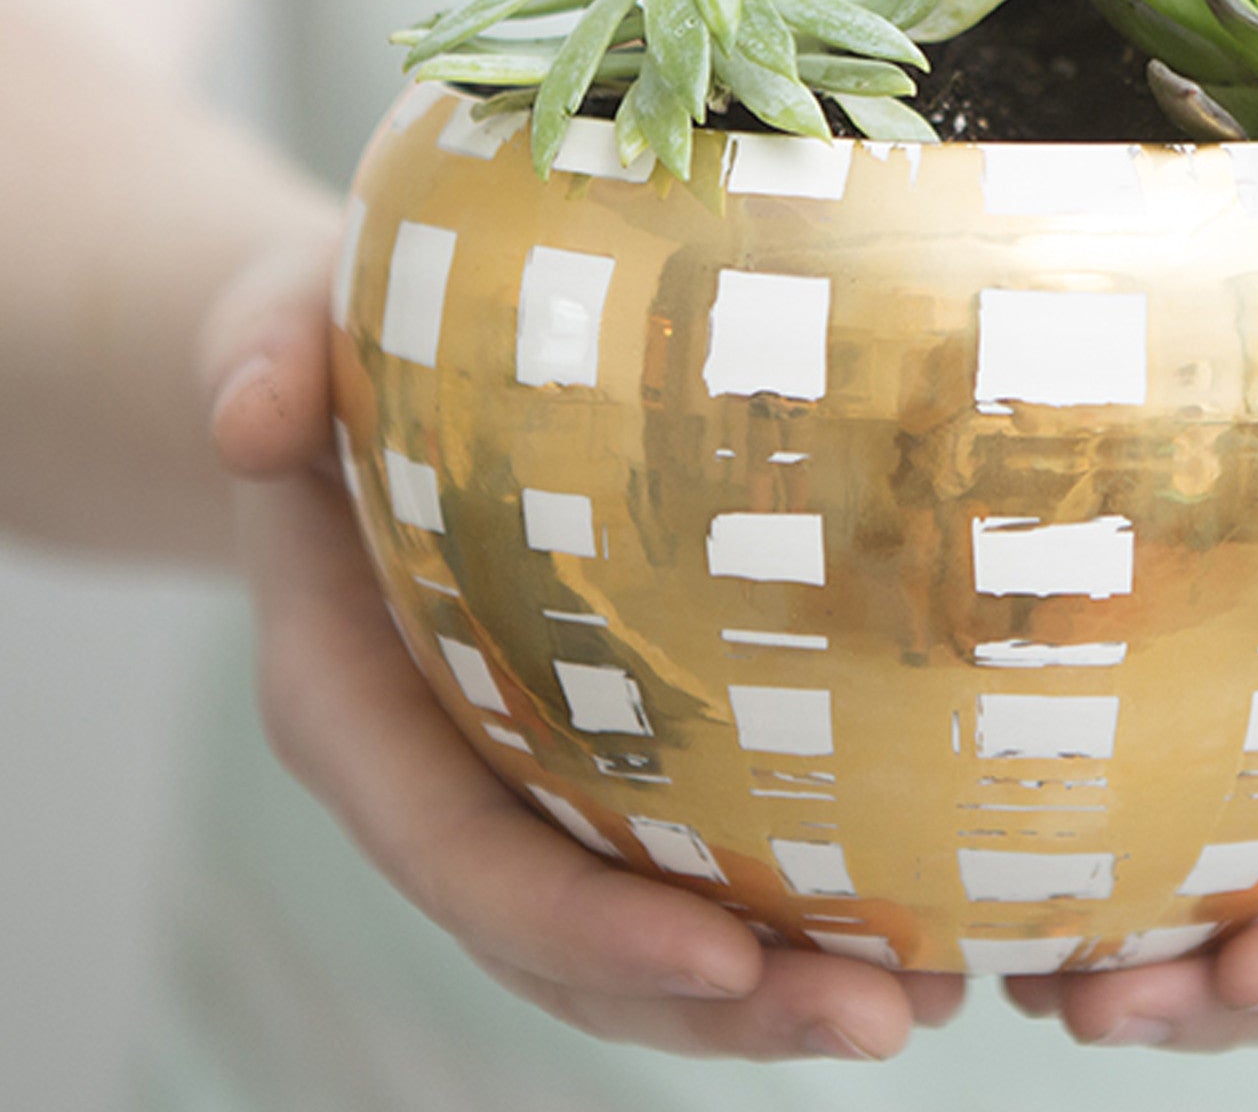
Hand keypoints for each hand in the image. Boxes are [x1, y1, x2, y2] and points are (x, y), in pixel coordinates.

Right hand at [203, 239, 964, 1061]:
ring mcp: (511, 781)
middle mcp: (432, 778)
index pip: (459, 853)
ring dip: (770, 995)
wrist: (337, 380)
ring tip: (922, 1004)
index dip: (580, 925)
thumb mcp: (275, 318)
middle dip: (715, 1006)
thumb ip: (258, 352)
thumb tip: (255, 415)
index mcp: (348, 704)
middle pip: (565, 943)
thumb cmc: (324, 345)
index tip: (723, 956)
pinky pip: (675, 860)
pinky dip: (778, 911)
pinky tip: (909, 919)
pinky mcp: (584, 753)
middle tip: (880, 1021)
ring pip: (632, 938)